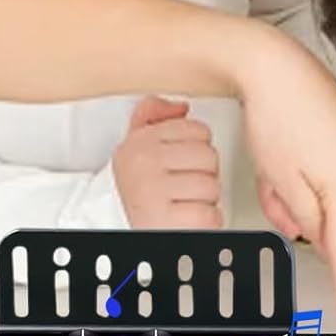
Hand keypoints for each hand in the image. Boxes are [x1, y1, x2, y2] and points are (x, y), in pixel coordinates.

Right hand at [112, 96, 221, 228]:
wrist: (123, 229)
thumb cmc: (140, 193)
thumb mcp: (138, 148)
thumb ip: (155, 118)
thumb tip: (181, 106)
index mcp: (139, 141)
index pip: (197, 130)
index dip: (196, 151)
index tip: (178, 164)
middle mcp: (142, 162)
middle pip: (209, 156)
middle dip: (202, 175)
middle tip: (181, 187)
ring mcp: (152, 190)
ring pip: (212, 186)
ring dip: (204, 201)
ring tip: (183, 203)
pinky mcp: (165, 220)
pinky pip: (210, 215)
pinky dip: (204, 221)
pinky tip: (185, 218)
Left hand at [238, 35, 335, 327]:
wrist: (278, 68)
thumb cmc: (276, 115)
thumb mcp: (281, 182)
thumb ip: (307, 221)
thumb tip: (322, 239)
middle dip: (311, 222)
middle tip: (281, 198)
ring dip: (319, 207)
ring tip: (287, 181)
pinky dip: (330, 191)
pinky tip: (305, 173)